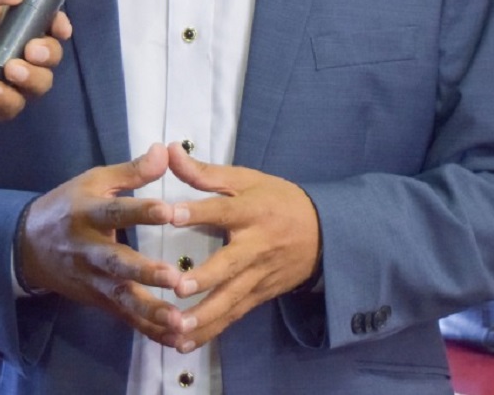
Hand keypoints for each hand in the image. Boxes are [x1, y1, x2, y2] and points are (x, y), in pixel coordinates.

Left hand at [0, 0, 69, 133]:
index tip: (59, 27)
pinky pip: (18, 104)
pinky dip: (6, 96)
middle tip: (29, 51)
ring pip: (42, 82)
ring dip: (32, 76)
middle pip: (51, 54)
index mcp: (5, 24)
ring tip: (8, 71)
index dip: (58, 25)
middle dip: (49, 52)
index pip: (44, 23)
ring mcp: (7, 80)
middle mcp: (12, 51)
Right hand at [19, 144, 189, 343]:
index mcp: (88, 213)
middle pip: (117, 263)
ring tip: (178, 320)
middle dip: (144, 272)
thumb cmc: (68, 205)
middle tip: (175, 276)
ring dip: (149, 310)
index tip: (168, 211)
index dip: (141, 211)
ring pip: (121, 297)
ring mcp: (93, 280)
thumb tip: (164, 150)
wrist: (28, 245)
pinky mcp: (99, 301)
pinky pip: (125, 318)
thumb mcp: (94, 181)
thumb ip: (131, 171)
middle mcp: (89, 250)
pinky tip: (176, 340)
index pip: (116, 212)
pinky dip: (148, 330)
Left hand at [165, 143, 320, 350]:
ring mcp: (259, 276)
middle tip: (178, 288)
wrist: (325, 234)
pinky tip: (183, 343)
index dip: (198, 211)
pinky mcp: (259, 296)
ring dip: (204, 316)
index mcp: (252, 211)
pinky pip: (233, 316)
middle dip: (205, 278)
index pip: (223, 210)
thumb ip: (204, 171)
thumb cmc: (276, 200)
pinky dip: (210, 331)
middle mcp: (256, 246)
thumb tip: (168, 150)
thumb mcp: (245, 179)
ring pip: (231, 299)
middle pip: (230, 264)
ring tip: (176, 326)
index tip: (172, 214)